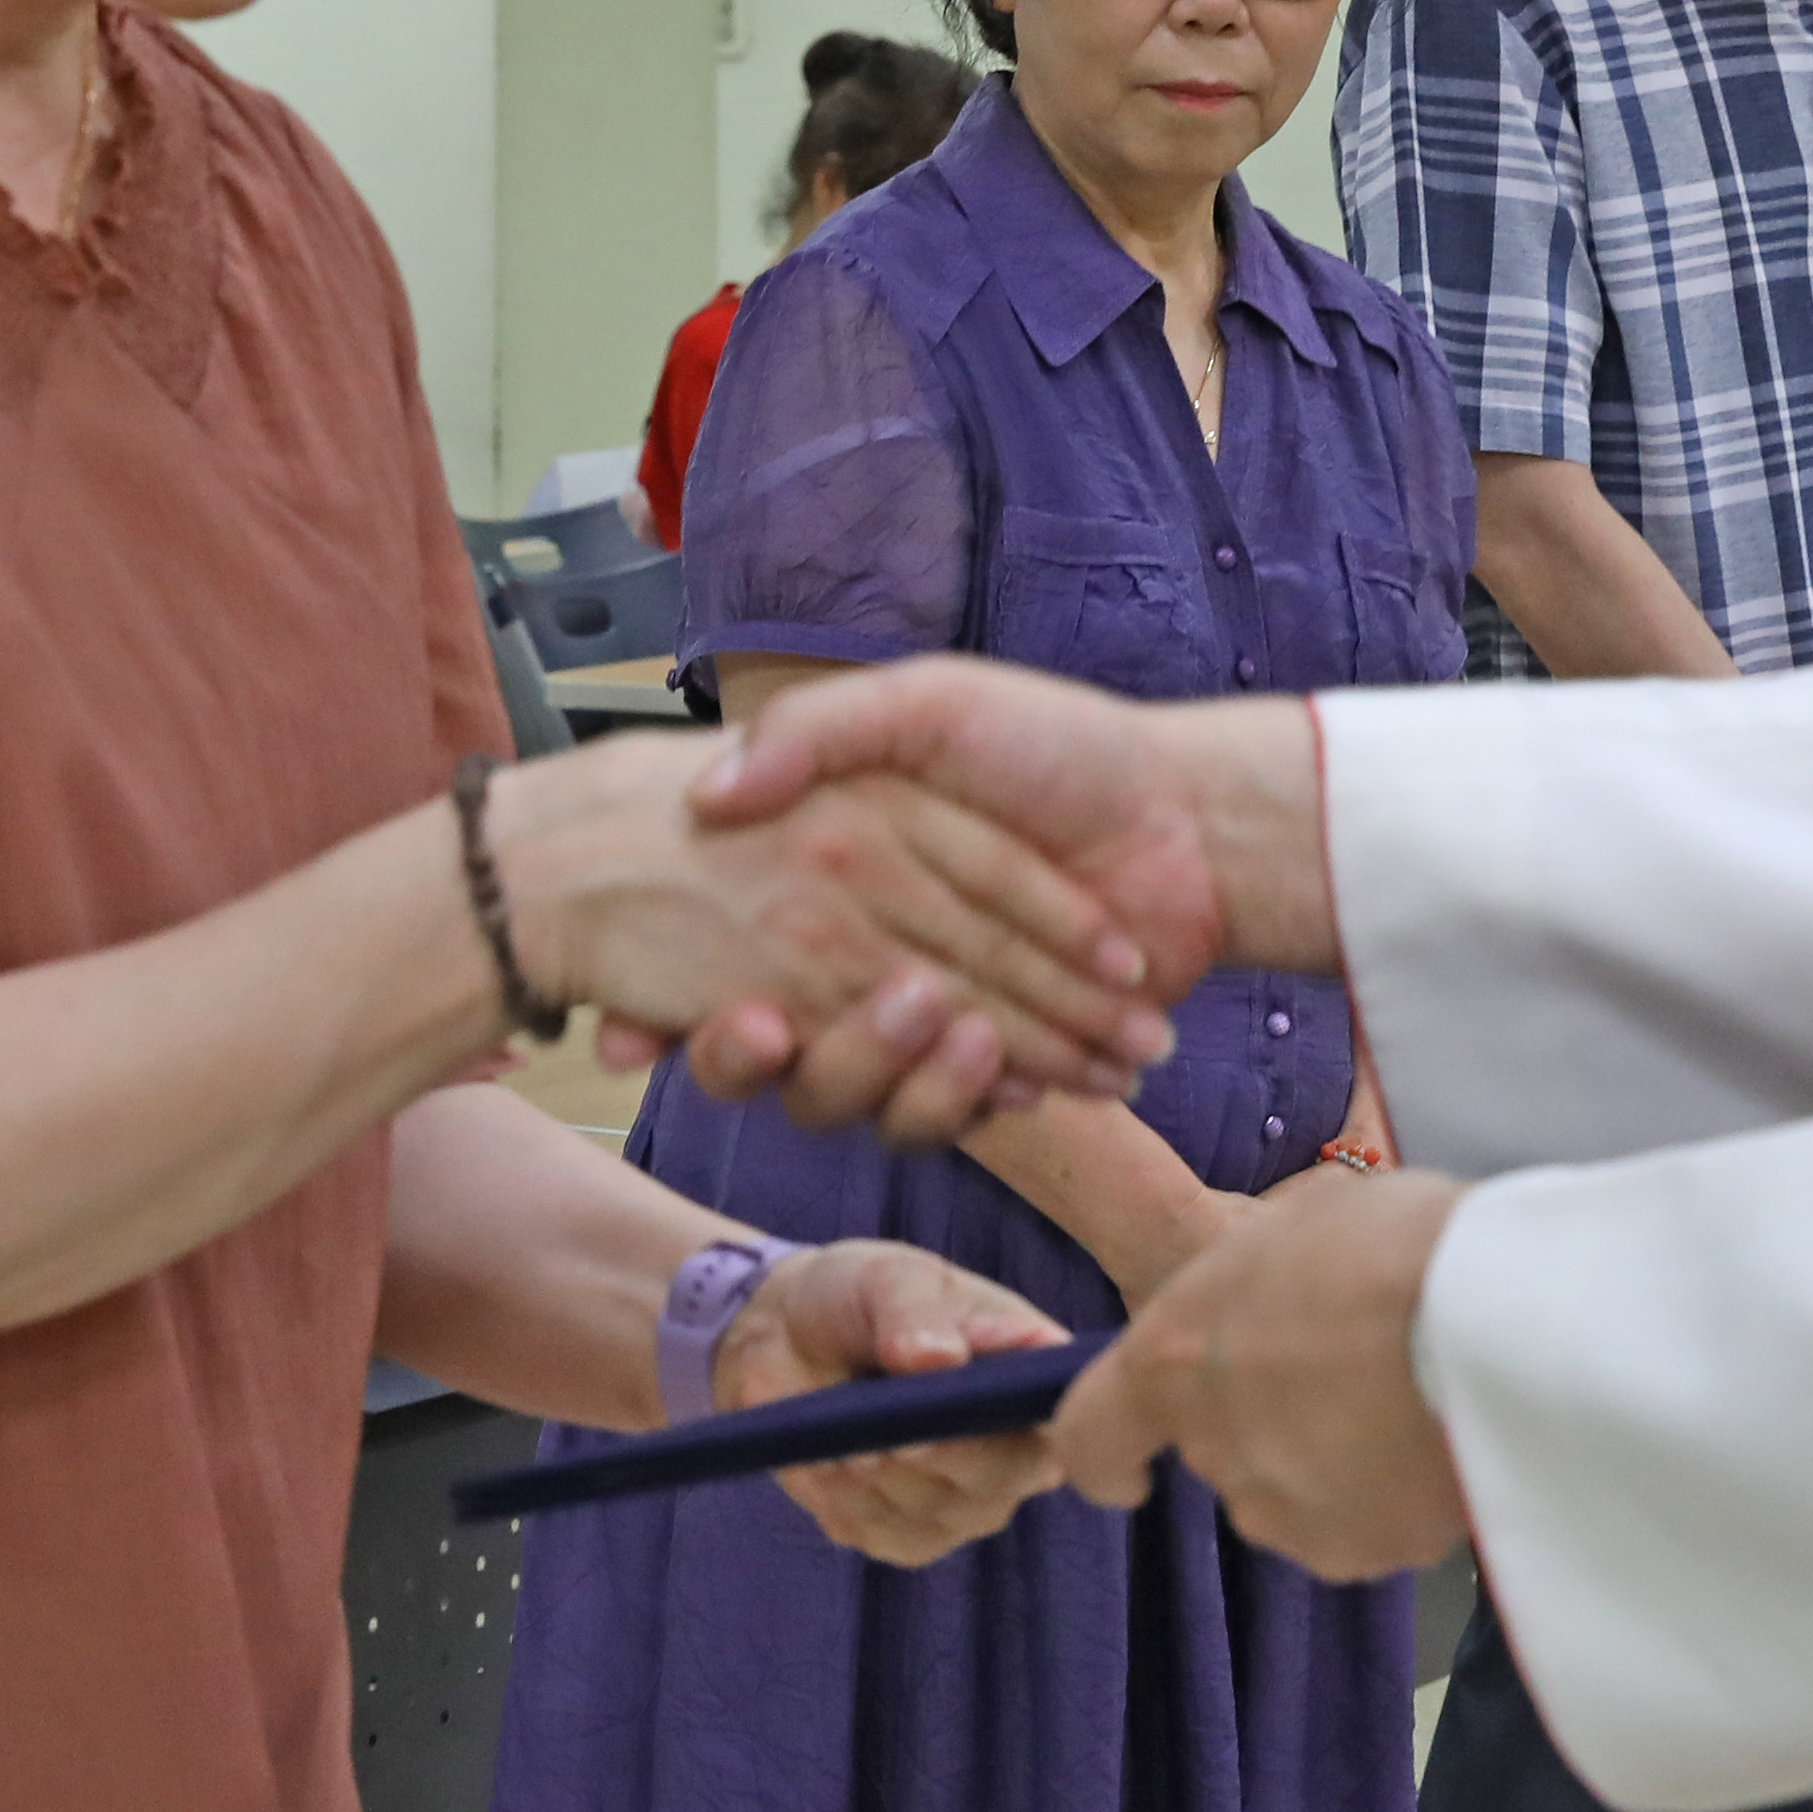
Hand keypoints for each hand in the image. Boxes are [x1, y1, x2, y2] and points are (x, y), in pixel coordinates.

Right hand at [492, 739, 1173, 1144]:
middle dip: (750, 1046)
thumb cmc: (1057, 745)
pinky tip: (987, 1077)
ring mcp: (926, 1011)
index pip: (738, 938)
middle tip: (751, 1025)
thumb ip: (822, 732)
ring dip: (874, 1068)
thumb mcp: (925, 704)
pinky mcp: (990, 1062)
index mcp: (841, 860)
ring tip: (929, 1018)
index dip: (679, 984)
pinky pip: (937, 1107)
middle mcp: (869, 943)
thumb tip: (713, 789)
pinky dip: (956, 1099)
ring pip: (851, 1083)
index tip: (625, 1016)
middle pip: (779, 1025)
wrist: (1187, 817)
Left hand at [717, 1235, 1072, 1565]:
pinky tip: (825, 1453)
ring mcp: (968, 1501)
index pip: (1064, 1417)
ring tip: (837, 1419)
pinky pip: (885, 1534)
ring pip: (938, 1512)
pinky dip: (845, 1497)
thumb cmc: (864, 1297)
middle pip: (1006, 1476)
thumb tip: (935, 1358)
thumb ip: (914, 1312)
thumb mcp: (889, 1279)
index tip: (952, 1407)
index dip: (1021, 1422)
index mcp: (1034, 1377)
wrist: (791, 1336)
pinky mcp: (910, 1536)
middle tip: (881, 1426)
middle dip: (938, 1451)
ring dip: (878, 1470)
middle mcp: (1019, 1449)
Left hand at [1047, 1164, 1468, 1577]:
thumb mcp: (1303, 1221)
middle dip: (1273, 1420)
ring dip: (1335, 1459)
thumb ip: (1262, 1280)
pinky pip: (1369, 1527)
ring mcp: (1291, 1513)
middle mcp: (1218, 1450)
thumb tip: (1281, 1296)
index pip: (1091, 1434)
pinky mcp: (1367, 1553)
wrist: (1508, 1326)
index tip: (1130, 1468)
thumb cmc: (1400, 1249)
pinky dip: (1395, 1496)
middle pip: (1225, 1453)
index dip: (1105, 1455)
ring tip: (1412, 1393)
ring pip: (1297, 1495)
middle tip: (1351, 1364)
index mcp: (1175, 1359)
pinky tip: (1445, 1436)